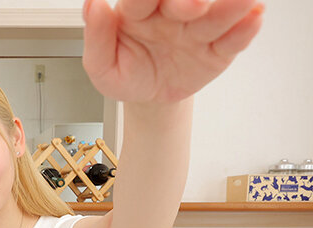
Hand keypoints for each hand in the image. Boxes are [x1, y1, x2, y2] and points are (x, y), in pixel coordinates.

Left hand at [82, 0, 262, 102]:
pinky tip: (255, 17)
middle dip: (189, 1)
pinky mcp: (218, 50)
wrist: (149, 98)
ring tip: (245, 1)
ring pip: (215, 15)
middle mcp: (171, 14)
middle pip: (183, 1)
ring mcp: (197, 30)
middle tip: (193, 6)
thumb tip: (94, 4)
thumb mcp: (101, 65)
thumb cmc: (125, 73)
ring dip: (229, 7)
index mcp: (138, 12)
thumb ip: (97, 36)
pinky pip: (233, 39)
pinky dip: (245, 30)